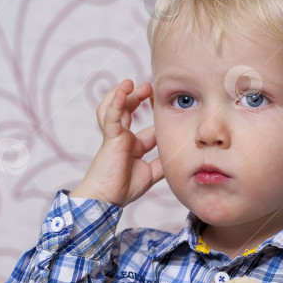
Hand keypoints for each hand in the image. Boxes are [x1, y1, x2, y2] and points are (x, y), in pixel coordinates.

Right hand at [70, 79, 163, 206]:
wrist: (105, 200)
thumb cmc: (122, 189)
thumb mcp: (150, 174)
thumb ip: (162, 164)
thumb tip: (177, 157)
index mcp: (133, 146)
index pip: (147, 127)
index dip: (156, 117)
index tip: (165, 106)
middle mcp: (124, 138)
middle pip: (129, 111)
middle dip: (138, 97)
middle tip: (149, 87)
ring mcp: (116, 136)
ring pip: (116, 108)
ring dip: (123, 94)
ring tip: (130, 83)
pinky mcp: (110, 138)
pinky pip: (111, 117)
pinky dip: (115, 103)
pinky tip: (122, 92)